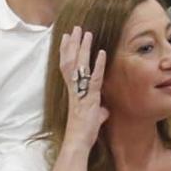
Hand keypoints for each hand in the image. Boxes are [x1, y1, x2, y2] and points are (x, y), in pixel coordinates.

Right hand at [57, 27, 108, 152]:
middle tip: (75, 28)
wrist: (78, 141)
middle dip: (73, 43)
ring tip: (86, 33)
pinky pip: (95, 78)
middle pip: (71, 61)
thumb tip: (104, 111)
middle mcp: (75, 88)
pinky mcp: (90, 97)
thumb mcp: (92, 117)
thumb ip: (97, 110)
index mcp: (73, 90)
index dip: (65, 51)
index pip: (66, 66)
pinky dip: (99, 65)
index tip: (66, 37)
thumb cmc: (83, 131)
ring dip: (83, 48)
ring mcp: (81, 91)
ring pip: (80, 65)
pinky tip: (102, 52)